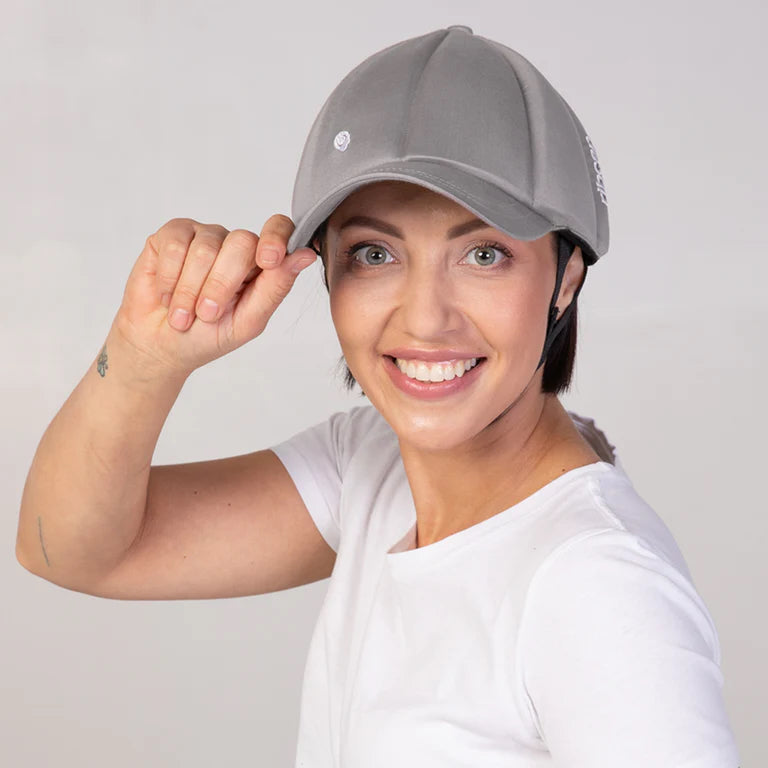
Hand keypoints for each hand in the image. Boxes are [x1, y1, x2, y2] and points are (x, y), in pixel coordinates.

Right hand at [111, 215, 316, 378]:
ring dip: (190, 290)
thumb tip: (306, 255)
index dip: (276, 238)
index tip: (269, 260)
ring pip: (206, 247)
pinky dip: (169, 279)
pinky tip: (167, 296)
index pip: (281, 230)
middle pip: (241, 242)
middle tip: (207, 315)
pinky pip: (176, 245)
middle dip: (221, 285)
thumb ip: (276, 287)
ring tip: (183, 315)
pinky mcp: (173, 234)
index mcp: (261, 264)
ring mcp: (205, 236)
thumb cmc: (208, 336)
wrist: (160, 345)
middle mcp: (235, 245)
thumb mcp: (248, 321)